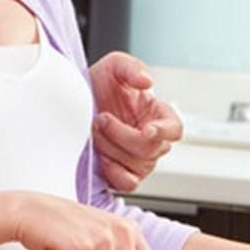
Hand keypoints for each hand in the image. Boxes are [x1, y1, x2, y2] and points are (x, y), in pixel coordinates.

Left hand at [89, 52, 181, 192]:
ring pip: (137, 165)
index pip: (175, 128)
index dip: (164, 131)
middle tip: (101, 118)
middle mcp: (153, 139)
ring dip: (111, 148)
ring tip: (94, 131)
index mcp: (158, 114)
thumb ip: (132, 68)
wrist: (74, 102)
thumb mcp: (114, 65)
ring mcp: (139, 159)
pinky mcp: (122, 174)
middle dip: (121, 134)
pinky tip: (100, 156)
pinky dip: (114, 172)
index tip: (147, 129)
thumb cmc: (100, 84)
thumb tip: (147, 82)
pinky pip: (127, 183)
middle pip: (150, 148)